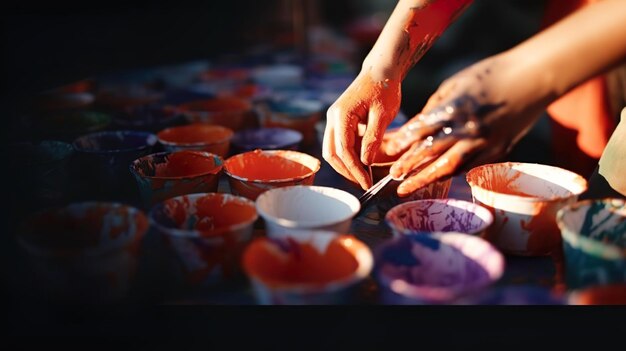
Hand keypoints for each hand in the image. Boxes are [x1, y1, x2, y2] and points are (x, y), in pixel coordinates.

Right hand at [323, 71, 401, 189]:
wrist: (381, 71)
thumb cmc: (384, 89)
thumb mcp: (383, 114)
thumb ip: (373, 138)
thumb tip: (366, 162)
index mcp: (342, 115)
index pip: (343, 150)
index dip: (355, 169)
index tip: (367, 183)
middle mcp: (333, 118)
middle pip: (332, 153)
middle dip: (347, 171)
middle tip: (365, 183)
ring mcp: (334, 120)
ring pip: (332, 151)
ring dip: (346, 165)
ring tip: (364, 175)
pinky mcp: (340, 122)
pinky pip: (339, 144)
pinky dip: (349, 156)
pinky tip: (364, 163)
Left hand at [385, 52, 550, 196]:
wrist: (534, 77)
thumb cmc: (491, 74)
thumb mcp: (455, 84)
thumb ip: (434, 107)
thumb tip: (415, 128)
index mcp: (456, 108)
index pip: (422, 129)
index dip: (404, 142)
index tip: (389, 151)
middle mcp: (469, 129)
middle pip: (433, 152)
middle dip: (410, 166)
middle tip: (393, 176)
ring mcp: (485, 142)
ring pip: (451, 167)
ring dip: (427, 178)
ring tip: (409, 186)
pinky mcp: (499, 150)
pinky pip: (470, 167)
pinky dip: (451, 173)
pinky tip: (436, 178)